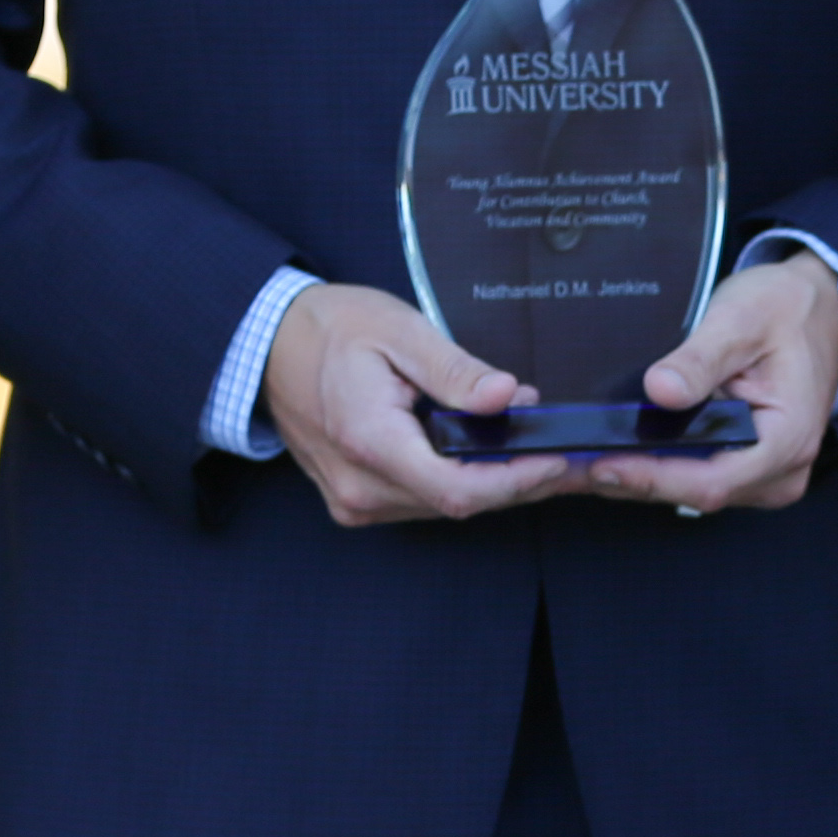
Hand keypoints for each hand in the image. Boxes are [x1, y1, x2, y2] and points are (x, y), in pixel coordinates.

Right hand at [263, 280, 572, 528]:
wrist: (268, 346)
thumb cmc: (330, 330)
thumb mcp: (399, 330)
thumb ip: (454, 370)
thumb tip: (507, 396)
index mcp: (371, 442)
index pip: (460, 489)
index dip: (517, 481)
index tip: (557, 459)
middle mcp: (361, 488)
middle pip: (460, 503)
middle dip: (519, 481)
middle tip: (568, 456)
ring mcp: (355, 502)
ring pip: (444, 506)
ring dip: (493, 482)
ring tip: (534, 448)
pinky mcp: (355, 502)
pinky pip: (422, 501)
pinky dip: (460, 482)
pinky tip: (487, 455)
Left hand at [567, 248, 837, 518]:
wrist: (820, 309)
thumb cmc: (786, 310)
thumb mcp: (742, 318)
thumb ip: (701, 358)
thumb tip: (660, 390)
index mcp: (787, 440)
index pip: (711, 481)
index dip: (651, 477)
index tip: (599, 464)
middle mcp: (779, 471)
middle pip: (693, 491)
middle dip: (629, 480)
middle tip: (563, 465)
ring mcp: (764, 475)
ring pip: (689, 489)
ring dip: (635, 476)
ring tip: (573, 461)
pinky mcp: (747, 467)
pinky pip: (694, 476)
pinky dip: (653, 466)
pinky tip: (610, 452)